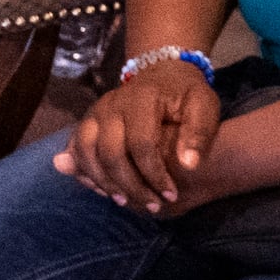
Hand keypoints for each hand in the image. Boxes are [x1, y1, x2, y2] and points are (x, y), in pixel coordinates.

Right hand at [56, 52, 222, 210]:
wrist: (161, 73)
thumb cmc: (184, 94)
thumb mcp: (203, 106)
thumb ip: (199, 133)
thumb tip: (188, 165)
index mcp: (140, 100)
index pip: (140, 144)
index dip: (155, 175)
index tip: (172, 195)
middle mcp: (110, 105)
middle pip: (109, 152)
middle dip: (129, 185)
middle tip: (152, 205)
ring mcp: (94, 112)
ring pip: (85, 153)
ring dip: (102, 182)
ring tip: (125, 201)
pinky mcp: (87, 122)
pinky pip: (76, 150)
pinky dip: (85, 172)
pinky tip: (105, 189)